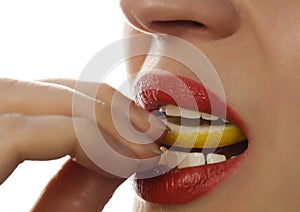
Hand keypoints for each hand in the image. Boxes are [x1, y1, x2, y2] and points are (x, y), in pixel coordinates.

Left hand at [0, 78, 165, 210]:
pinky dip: (67, 111)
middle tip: (145, 131)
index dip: (92, 137)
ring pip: (25, 89)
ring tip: (129, 126)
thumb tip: (124, 160)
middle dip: (97, 108)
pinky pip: (26, 105)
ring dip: (86, 103)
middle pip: (22, 93)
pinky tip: (96, 129)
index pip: (20, 130)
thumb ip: (73, 204)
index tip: (142, 156)